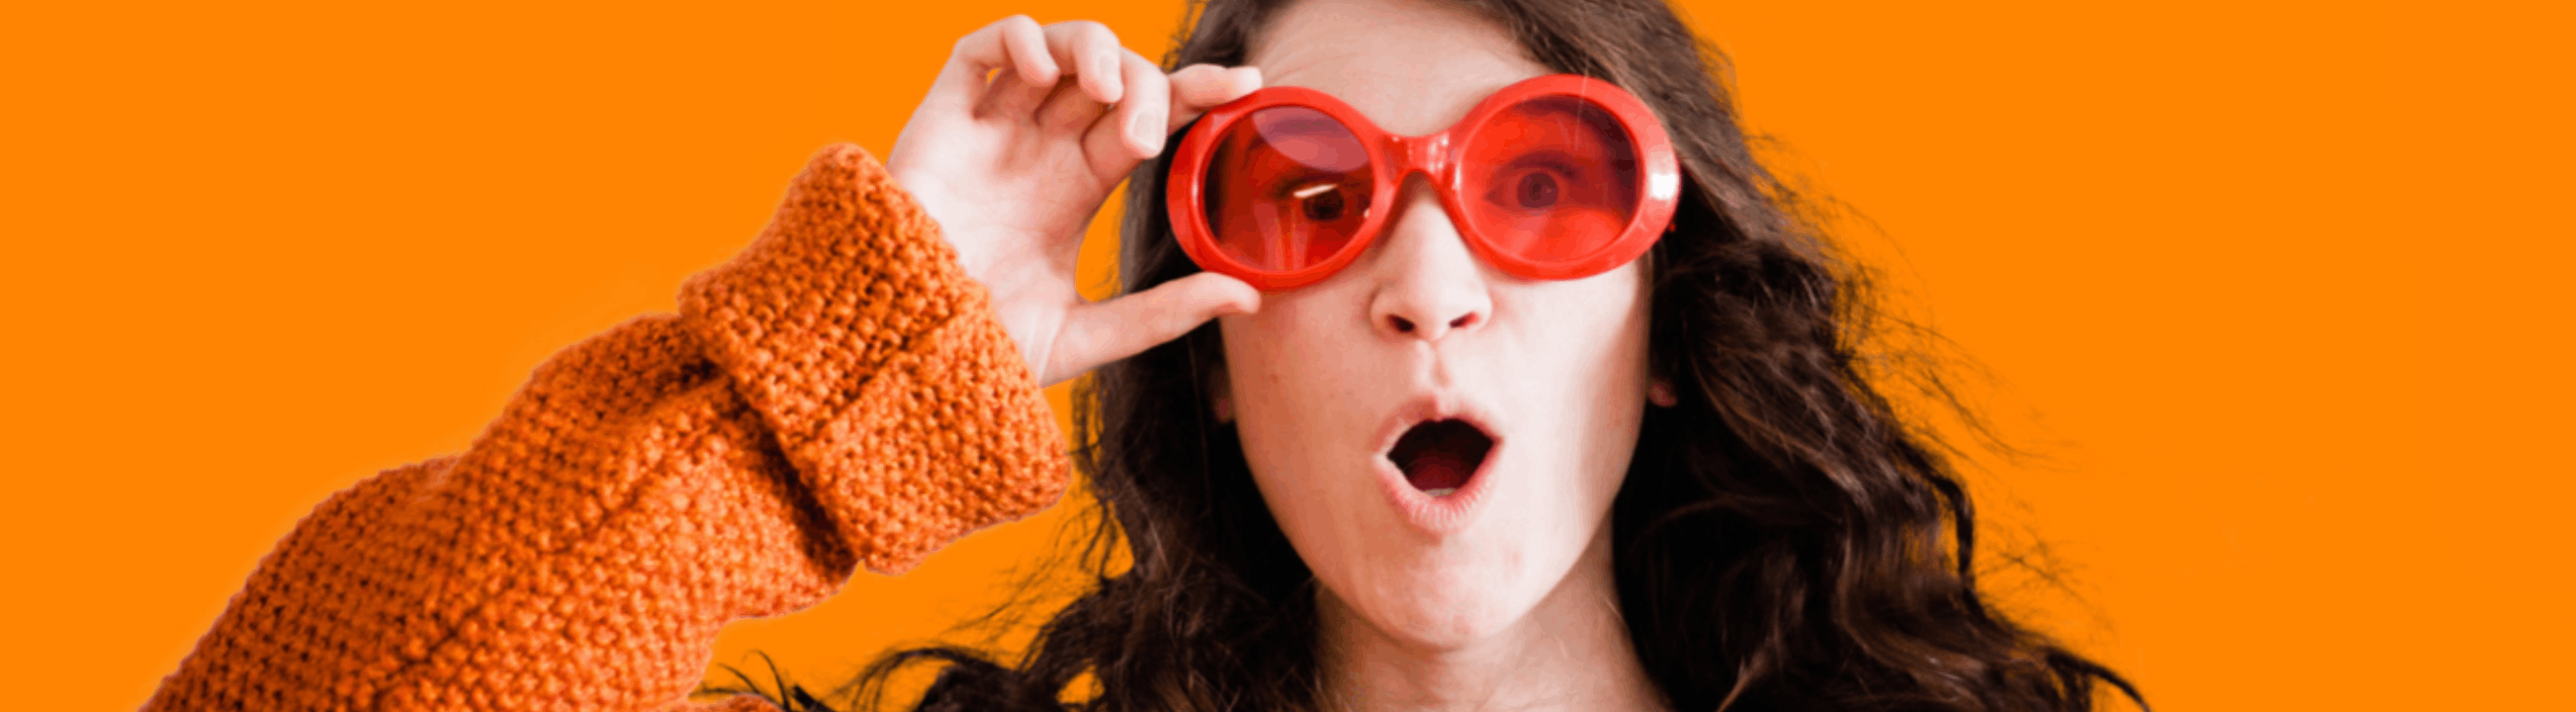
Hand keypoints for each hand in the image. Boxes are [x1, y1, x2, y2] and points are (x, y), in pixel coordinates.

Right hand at [887, 16, 1264, 386]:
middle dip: (1148, 84)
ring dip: (1096, 51)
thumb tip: (1250, 298)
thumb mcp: (1087, 334)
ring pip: (1058, 47)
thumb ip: (1164, 313)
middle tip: (1148, 139)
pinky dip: (1021, 41)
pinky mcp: (943, 117)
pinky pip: (983, 48)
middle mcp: (1040, 147)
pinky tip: (1043, 79)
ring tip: (1105, 93)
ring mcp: (993, 127)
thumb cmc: (980, 348)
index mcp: (1077, 185)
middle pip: (1114, 77)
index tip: (1243, 87)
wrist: (900, 353)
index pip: (1148, 116)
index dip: (1196, 91)